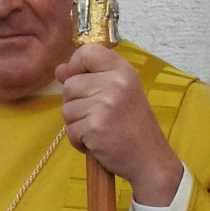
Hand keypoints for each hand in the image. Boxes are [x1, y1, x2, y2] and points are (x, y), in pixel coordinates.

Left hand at [56, 43, 183, 205]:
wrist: (150, 158)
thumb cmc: (133, 125)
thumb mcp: (120, 92)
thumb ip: (91, 78)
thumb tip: (60, 70)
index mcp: (123, 70)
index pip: (87, 52)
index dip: (75, 65)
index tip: (80, 80)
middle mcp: (115, 83)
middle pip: (69, 85)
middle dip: (76, 104)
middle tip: (98, 116)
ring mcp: (105, 105)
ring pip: (66, 109)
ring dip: (77, 124)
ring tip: (99, 130)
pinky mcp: (95, 127)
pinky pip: (70, 131)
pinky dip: (78, 141)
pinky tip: (97, 143)